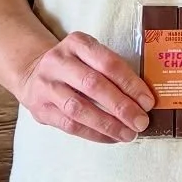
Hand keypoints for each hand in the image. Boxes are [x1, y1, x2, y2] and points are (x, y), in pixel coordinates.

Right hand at [16, 32, 153, 143]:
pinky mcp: (40, 109)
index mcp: (77, 43)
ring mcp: (46, 86)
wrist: (33, 74)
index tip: (148, 102)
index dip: (130, 84)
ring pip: (79, 108)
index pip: (108, 63)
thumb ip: (112, 71)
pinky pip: (70, 125)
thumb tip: (143, 99)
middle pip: (93, 85)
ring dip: (108, 124)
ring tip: (128, 134)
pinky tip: (112, 138)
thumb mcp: (89, 56)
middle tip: (141, 122)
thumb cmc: (74, 67)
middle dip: (121, 106)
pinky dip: (94, 134)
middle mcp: (58, 61)